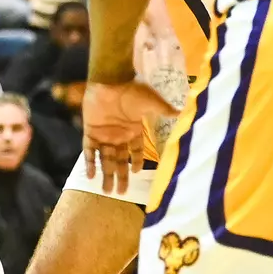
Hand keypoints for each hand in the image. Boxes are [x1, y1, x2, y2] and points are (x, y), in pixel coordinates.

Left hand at [81, 79, 176, 195]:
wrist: (110, 80)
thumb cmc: (132, 90)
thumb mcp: (151, 102)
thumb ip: (165, 110)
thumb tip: (183, 112)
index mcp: (133, 130)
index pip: (136, 151)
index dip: (137, 162)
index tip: (138, 174)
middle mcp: (119, 135)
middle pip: (120, 160)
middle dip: (120, 176)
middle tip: (121, 193)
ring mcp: (104, 134)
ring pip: (105, 159)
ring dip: (106, 174)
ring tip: (108, 191)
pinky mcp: (90, 131)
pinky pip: (89, 150)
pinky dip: (89, 162)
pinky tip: (90, 176)